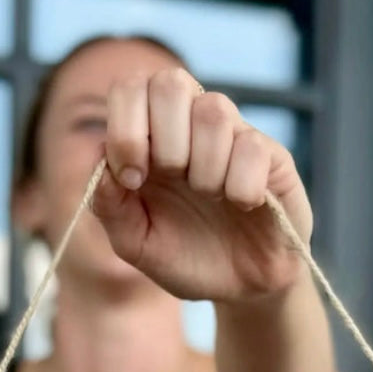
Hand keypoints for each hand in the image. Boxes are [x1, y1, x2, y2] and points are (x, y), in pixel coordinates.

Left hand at [93, 70, 311, 304]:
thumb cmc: (186, 258)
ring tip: (210, 198)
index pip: (131, 89)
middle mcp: (192, 127)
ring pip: (212, 111)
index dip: (125, 127)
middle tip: (174, 181)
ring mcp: (234, 135)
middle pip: (170, 81)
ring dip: (202, 168)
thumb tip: (100, 160)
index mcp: (152, 139)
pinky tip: (241, 205)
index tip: (132, 178)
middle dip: (163, 141)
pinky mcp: (272, 155)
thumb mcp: (135, 243)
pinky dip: (239, 186)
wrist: (239, 290)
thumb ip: (109, 207)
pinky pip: (251, 147)